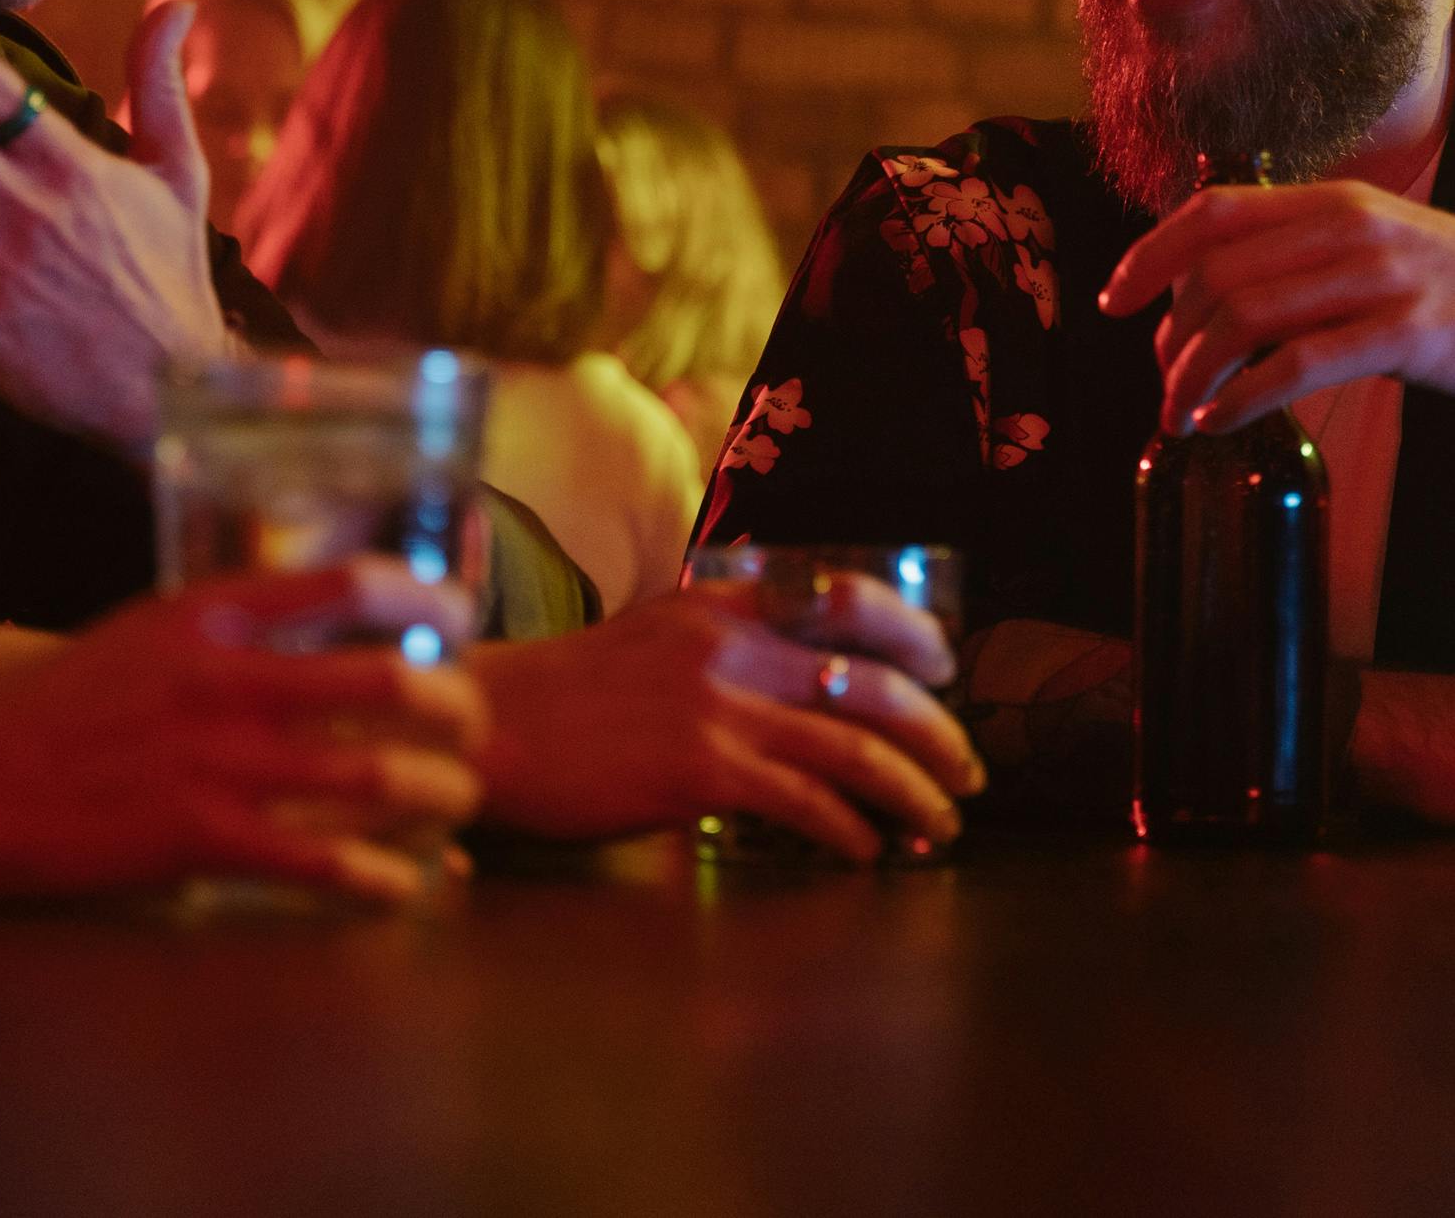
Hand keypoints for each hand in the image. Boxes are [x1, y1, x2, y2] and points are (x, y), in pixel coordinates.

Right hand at [0, 561, 488, 904]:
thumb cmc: (56, 705)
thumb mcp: (147, 633)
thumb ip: (231, 630)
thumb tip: (318, 636)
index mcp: (209, 614)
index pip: (347, 584)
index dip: (424, 600)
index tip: (460, 618)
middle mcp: (225, 679)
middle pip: (387, 682)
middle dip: (455, 709)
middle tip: (475, 727)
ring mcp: (216, 761)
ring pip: (372, 775)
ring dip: (436, 793)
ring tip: (460, 801)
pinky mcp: (199, 838)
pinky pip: (319, 861)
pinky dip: (377, 877)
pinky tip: (403, 886)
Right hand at [465, 576, 981, 861]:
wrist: (488, 724)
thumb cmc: (562, 697)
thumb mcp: (653, 639)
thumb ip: (723, 649)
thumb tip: (794, 690)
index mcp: (723, 605)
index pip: (848, 601)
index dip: (913, 635)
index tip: (946, 671)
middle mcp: (733, 646)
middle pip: (872, 684)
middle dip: (936, 735)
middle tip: (966, 774)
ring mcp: (720, 707)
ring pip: (854, 748)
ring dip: (912, 792)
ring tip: (940, 826)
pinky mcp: (701, 770)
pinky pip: (806, 803)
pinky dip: (850, 831)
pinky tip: (866, 853)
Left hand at [1100, 180, 1454, 435]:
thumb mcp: (1391, 252)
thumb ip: (1315, 262)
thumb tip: (1228, 300)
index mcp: (1341, 202)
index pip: (1213, 211)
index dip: (1149, 254)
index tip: (1112, 301)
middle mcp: (1354, 228)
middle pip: (1216, 272)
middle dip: (1171, 335)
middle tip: (1165, 385)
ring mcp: (1382, 279)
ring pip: (1244, 318)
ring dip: (1193, 376)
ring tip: (1179, 416)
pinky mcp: (1410, 336)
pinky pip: (1295, 365)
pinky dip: (1241, 399)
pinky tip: (1223, 424)